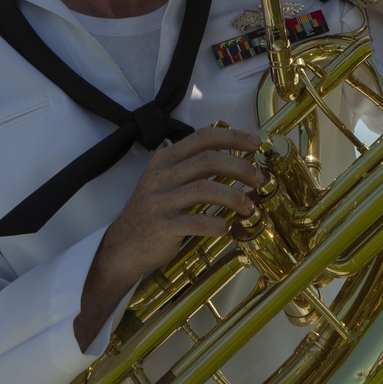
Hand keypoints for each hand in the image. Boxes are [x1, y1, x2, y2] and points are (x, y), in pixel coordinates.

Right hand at [74, 126, 263, 350]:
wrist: (122, 246)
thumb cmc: (154, 211)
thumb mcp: (166, 180)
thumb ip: (192, 167)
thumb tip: (235, 160)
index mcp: (166, 159)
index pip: (204, 137)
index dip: (233, 137)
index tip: (256, 144)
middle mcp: (162, 175)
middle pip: (209, 160)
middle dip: (241, 168)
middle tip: (260, 180)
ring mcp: (160, 200)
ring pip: (205, 189)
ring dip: (234, 197)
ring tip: (249, 208)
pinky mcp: (162, 226)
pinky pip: (196, 222)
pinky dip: (216, 224)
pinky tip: (226, 228)